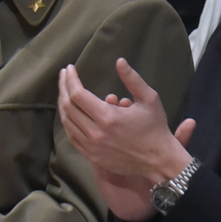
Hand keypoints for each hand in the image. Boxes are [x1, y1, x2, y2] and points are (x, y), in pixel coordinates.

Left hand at [57, 59, 194, 221]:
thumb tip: (119, 61)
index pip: (78, 95)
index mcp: (107, 117)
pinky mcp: (91, 156)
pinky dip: (68, 122)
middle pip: (68, 107)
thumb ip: (133, 79)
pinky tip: (69, 112)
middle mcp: (95, 133)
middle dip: (63, 88)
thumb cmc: (155, 128)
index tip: (69, 68)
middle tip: (64, 75)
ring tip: (64, 90)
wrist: (158, 160)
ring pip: (67, 122)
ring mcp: (91, 147)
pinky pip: (72, 137)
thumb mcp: (149, 99)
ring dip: (62, 104)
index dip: (71, 80)